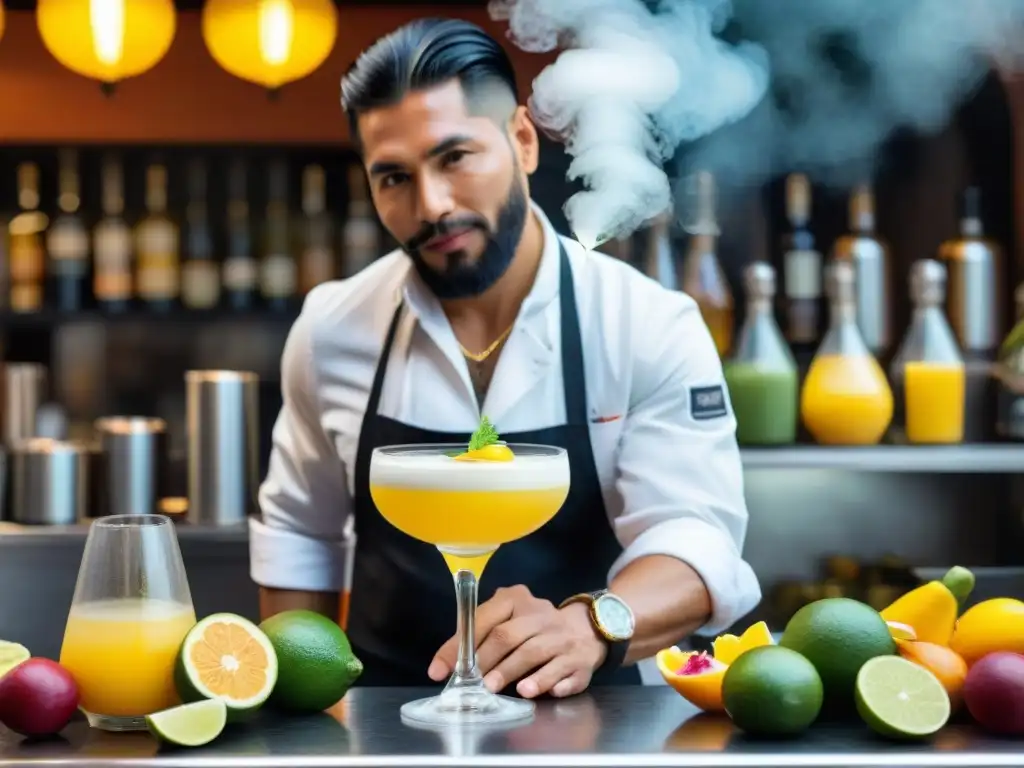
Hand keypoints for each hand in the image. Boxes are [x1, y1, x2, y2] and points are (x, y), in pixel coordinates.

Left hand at [429, 585, 607, 698]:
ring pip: (534, 652)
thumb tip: (449, 661)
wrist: (586, 628)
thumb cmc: (534, 627)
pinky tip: (529, 691)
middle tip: (471, 681)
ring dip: (511, 671)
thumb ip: (482, 632)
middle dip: (486, 659)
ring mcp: (562, 638)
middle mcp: (541, 616)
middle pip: (509, 635)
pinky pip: (562, 671)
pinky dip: (545, 681)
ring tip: (492, 687)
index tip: (440, 669)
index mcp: (517, 600)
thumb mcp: (509, 618)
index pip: (485, 619)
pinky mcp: (580, 660)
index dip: (460, 645)